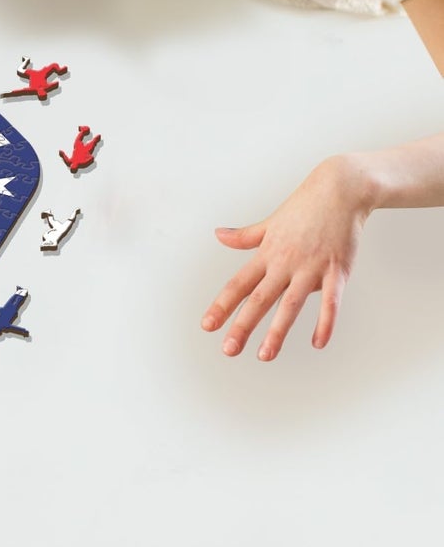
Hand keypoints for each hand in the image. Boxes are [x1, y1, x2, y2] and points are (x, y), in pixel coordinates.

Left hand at [202, 155, 373, 359]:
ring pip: (290, 304)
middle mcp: (284, 262)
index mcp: (267, 253)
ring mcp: (311, 267)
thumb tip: (218, 235)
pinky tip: (318, 342)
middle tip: (228, 349)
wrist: (339, 191)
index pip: (239, 284)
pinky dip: (325, 322)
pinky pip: (331, 301)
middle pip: (259, 298)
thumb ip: (245, 236)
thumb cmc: (303, 208)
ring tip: (264, 355)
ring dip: (277, 331)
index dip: (222, 305)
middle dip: (242, 325)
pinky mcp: (338, 270)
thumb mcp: (269, 223)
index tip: (207, 325)